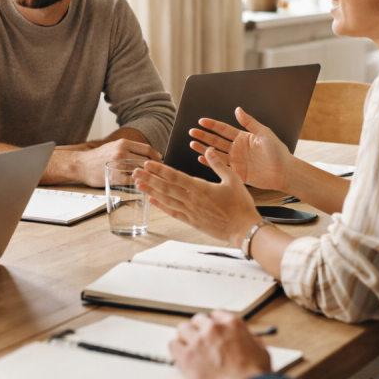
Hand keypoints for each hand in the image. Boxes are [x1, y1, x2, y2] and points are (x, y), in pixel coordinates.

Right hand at [70, 138, 161, 186]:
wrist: (81, 164)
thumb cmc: (98, 157)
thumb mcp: (114, 147)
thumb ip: (130, 149)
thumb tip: (150, 154)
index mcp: (123, 143)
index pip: (146, 149)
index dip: (156, 156)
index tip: (160, 161)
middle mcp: (122, 152)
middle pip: (146, 160)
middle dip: (155, 167)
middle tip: (160, 173)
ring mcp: (118, 165)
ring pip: (141, 171)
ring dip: (149, 176)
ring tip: (155, 180)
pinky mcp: (114, 177)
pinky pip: (132, 181)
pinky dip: (139, 183)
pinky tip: (142, 185)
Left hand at [132, 148, 259, 247]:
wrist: (243, 228)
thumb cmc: (240, 205)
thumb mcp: (233, 179)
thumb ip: (218, 164)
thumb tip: (209, 151)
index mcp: (201, 188)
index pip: (175, 176)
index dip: (160, 169)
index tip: (148, 164)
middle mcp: (192, 200)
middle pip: (166, 187)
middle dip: (149, 178)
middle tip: (135, 172)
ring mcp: (191, 212)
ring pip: (166, 199)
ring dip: (151, 191)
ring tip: (138, 184)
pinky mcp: (192, 221)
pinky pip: (173, 212)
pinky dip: (161, 206)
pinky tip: (152, 200)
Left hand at [169, 310, 271, 378]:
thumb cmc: (255, 377)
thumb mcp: (261, 351)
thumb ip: (251, 340)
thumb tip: (247, 339)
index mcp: (233, 325)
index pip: (216, 315)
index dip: (213, 325)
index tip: (211, 331)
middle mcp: (214, 329)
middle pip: (198, 320)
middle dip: (199, 330)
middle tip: (200, 342)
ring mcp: (199, 341)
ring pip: (182, 329)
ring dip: (185, 337)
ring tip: (189, 349)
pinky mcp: (187, 356)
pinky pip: (173, 345)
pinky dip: (176, 350)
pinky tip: (181, 357)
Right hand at [188, 107, 294, 191]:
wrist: (284, 172)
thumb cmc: (278, 152)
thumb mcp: (264, 133)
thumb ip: (249, 122)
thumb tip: (237, 109)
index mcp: (243, 137)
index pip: (224, 129)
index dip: (212, 125)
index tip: (201, 121)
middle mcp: (237, 148)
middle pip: (216, 140)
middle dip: (204, 136)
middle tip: (192, 132)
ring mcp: (236, 161)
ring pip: (215, 153)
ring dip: (204, 148)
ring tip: (192, 144)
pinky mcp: (237, 173)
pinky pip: (220, 167)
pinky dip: (210, 163)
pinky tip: (201, 159)